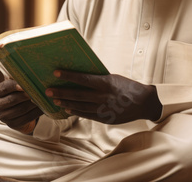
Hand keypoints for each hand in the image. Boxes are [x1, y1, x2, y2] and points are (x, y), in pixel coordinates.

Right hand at [0, 79, 39, 133]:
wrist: (16, 113)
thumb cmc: (16, 94)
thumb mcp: (14, 87)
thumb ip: (17, 80)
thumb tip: (28, 72)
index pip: (5, 88)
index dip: (14, 86)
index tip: (24, 85)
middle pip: (13, 99)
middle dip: (26, 95)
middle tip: (38, 91)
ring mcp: (3, 116)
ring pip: (21, 109)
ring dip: (33, 104)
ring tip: (42, 98)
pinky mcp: (12, 124)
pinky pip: (26, 118)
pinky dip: (36, 112)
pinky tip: (43, 107)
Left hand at [45, 70, 161, 123]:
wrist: (143, 103)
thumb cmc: (126, 86)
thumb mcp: (113, 78)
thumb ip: (97, 79)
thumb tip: (78, 76)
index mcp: (106, 83)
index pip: (83, 78)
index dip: (68, 75)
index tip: (55, 72)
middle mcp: (103, 96)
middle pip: (78, 94)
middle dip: (61, 92)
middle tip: (47, 90)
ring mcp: (103, 108)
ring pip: (80, 106)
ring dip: (65, 102)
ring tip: (54, 99)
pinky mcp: (104, 118)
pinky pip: (86, 114)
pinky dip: (75, 111)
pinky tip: (67, 108)